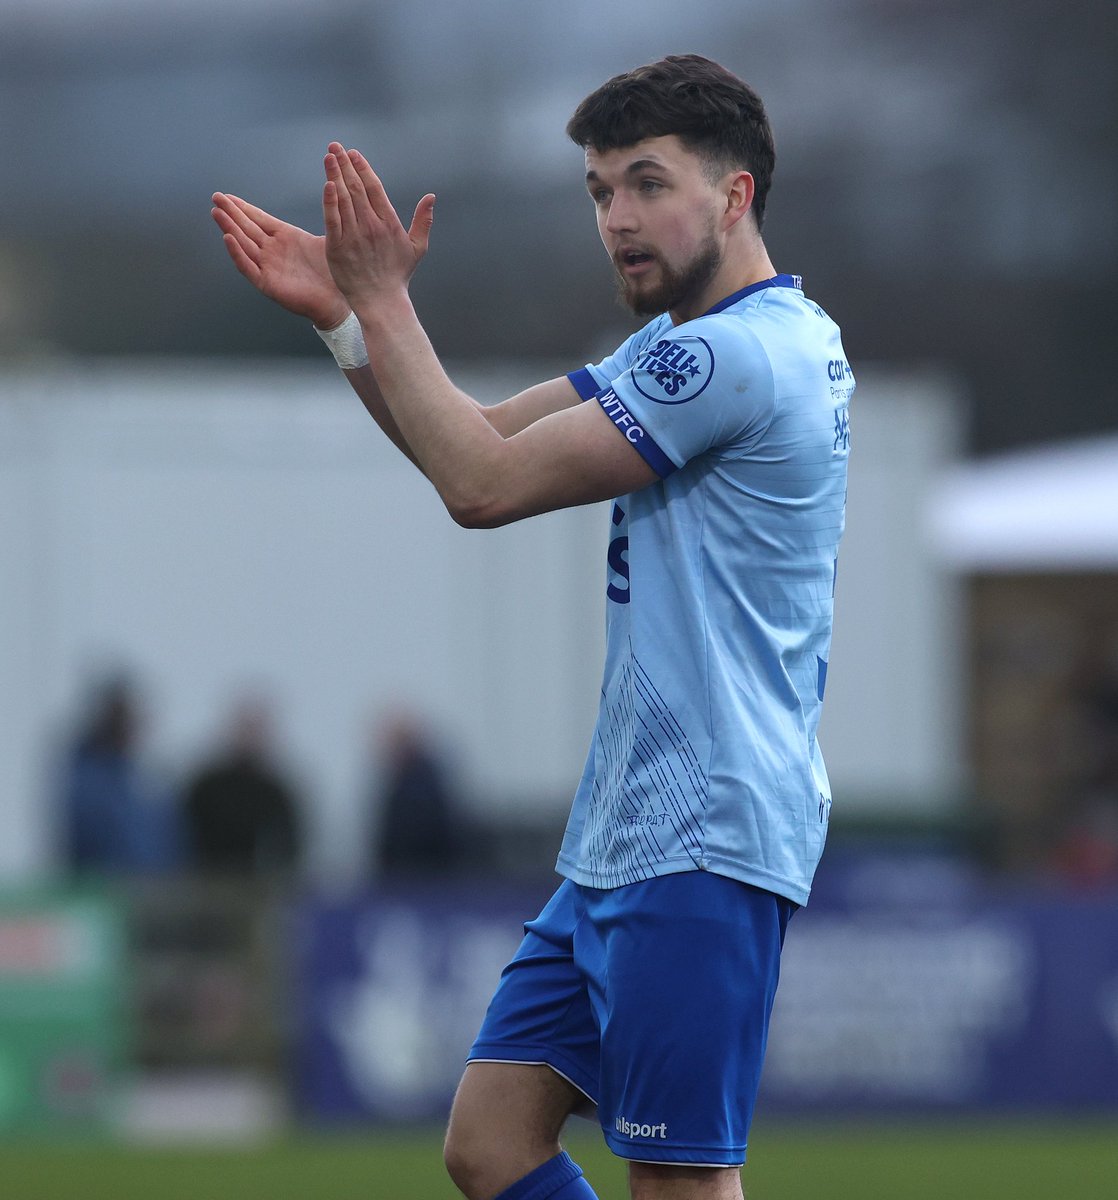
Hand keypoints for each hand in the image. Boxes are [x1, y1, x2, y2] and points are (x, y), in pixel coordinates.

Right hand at [211, 192, 350, 329]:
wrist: (338, 300)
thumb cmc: (332, 273)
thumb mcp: (322, 240)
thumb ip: (322, 218)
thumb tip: (330, 195)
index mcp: (284, 238)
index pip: (258, 219)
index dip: (243, 207)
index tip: (228, 196)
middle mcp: (272, 251)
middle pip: (247, 228)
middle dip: (231, 213)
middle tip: (216, 198)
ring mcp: (268, 267)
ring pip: (244, 244)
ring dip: (230, 229)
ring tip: (217, 213)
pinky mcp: (268, 284)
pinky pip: (248, 268)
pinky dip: (238, 254)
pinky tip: (228, 239)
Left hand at [322, 142, 435, 313]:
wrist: (381, 301)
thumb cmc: (398, 276)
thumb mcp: (417, 248)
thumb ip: (423, 221)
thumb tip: (431, 197)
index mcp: (389, 224)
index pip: (374, 188)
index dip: (362, 168)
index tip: (353, 154)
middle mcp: (371, 226)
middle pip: (356, 188)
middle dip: (345, 164)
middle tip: (335, 146)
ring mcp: (354, 237)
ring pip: (343, 199)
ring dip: (334, 174)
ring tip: (329, 156)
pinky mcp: (338, 248)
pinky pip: (332, 219)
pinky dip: (329, 201)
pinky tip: (327, 184)